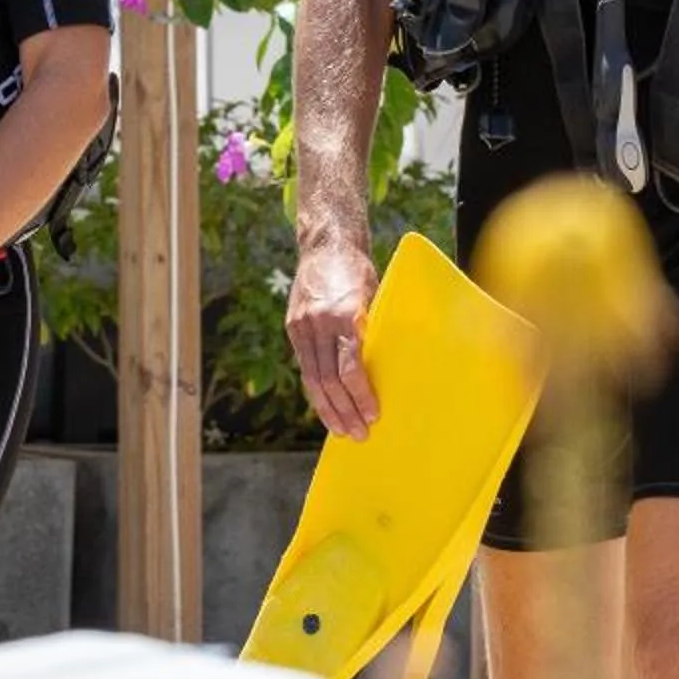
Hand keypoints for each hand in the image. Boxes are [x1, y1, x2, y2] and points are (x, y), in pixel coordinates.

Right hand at [286, 238, 381, 439]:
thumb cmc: (359, 271)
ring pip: (313, 378)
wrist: (325, 245)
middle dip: (345, 410)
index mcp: (343, 314)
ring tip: (342, 431)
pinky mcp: (293, 327)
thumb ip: (372, 331)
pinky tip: (326, 408)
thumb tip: (385, 370)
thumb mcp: (374, 296)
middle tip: (359, 434)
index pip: (349, 366)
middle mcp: (319, 322)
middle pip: (329, 379)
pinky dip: (316, 391)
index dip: (361, 394)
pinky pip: (305, 367)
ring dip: (328, 408)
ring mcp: (302, 325)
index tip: (373, 414)